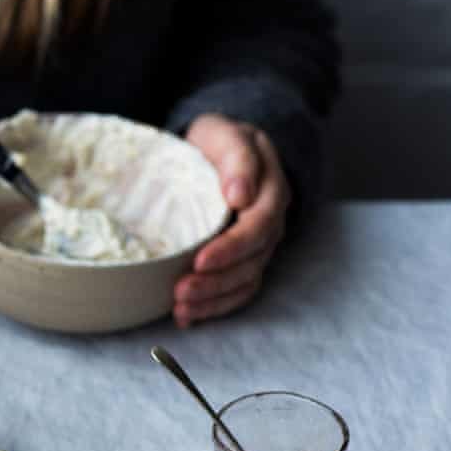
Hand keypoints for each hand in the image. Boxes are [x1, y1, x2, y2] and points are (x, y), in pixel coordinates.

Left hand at [175, 114, 290, 327]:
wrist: (218, 153)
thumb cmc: (217, 143)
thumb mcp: (224, 134)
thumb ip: (236, 157)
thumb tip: (240, 194)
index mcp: (270, 192)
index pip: (258, 226)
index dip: (231, 248)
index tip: (200, 260)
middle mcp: (269, 224)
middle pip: (251, 261)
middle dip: (216, 282)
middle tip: (180, 292)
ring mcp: (257, 246)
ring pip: (244, 281)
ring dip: (213, 300)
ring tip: (180, 310)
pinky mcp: (242, 261)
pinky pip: (236, 291)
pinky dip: (213, 307)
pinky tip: (186, 316)